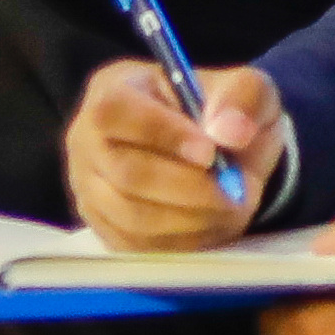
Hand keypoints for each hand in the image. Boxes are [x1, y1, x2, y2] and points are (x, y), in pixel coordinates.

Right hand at [61, 57, 282, 249]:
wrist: (221, 154)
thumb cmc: (222, 113)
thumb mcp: (247, 89)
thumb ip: (243, 97)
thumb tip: (230, 133)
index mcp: (113, 88)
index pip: (115, 111)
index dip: (161, 133)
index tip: (211, 152)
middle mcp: (87, 139)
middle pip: (126, 172)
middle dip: (189, 187)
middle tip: (236, 191)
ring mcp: (90, 188)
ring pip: (132, 216)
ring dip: (192, 218)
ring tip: (232, 206)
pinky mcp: (104, 227)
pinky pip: (139, 246)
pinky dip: (184, 241)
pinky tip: (214, 223)